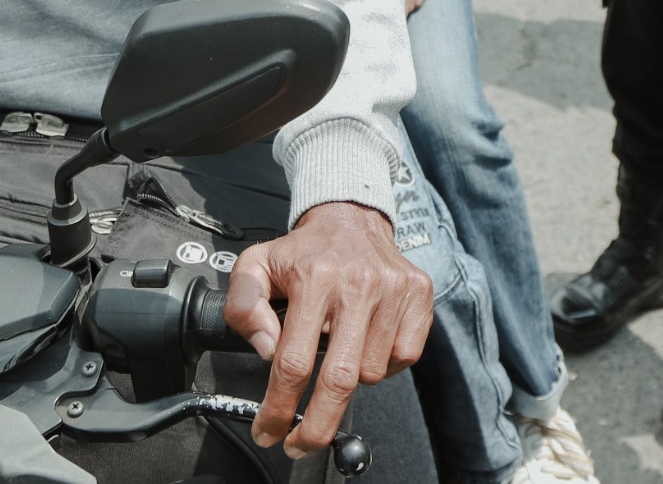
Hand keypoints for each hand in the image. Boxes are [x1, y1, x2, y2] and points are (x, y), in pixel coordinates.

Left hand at [224, 200, 432, 456]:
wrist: (351, 217)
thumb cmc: (303, 251)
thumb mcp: (256, 266)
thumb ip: (244, 305)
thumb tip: (265, 349)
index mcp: (313, 277)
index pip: (293, 361)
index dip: (279, 407)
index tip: (269, 430)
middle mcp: (358, 283)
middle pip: (339, 380)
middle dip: (318, 425)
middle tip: (300, 444)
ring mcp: (393, 290)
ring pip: (371, 373)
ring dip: (351, 377)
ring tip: (338, 349)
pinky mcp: (419, 295)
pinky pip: (403, 358)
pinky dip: (383, 362)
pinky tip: (367, 341)